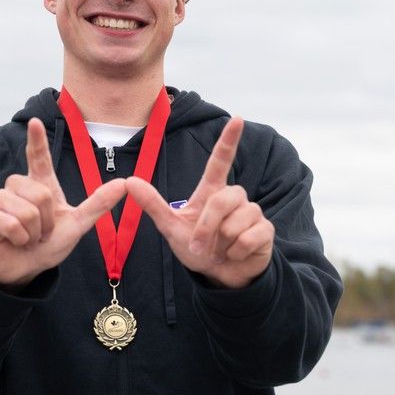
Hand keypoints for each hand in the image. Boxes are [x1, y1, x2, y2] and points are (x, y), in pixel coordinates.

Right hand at [0, 117, 126, 290]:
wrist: (25, 269)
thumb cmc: (48, 244)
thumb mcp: (78, 225)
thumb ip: (98, 204)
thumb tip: (124, 183)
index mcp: (41, 185)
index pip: (38, 157)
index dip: (36, 140)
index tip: (35, 121)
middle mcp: (19, 187)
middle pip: (41, 193)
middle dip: (47, 221)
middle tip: (42, 232)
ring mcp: (1, 199)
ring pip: (26, 210)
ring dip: (34, 232)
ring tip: (29, 237)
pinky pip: (10, 223)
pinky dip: (20, 239)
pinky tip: (16, 241)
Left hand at [126, 117, 274, 289]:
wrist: (219, 276)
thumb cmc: (198, 248)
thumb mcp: (170, 227)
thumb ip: (152, 204)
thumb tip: (129, 180)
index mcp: (213, 191)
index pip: (221, 161)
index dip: (229, 140)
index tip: (237, 118)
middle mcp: (235, 197)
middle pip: (223, 199)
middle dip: (208, 226)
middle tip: (200, 246)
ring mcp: (252, 213)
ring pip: (237, 221)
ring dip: (221, 242)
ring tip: (220, 250)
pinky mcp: (265, 230)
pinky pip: (249, 237)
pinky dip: (236, 252)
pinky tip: (235, 255)